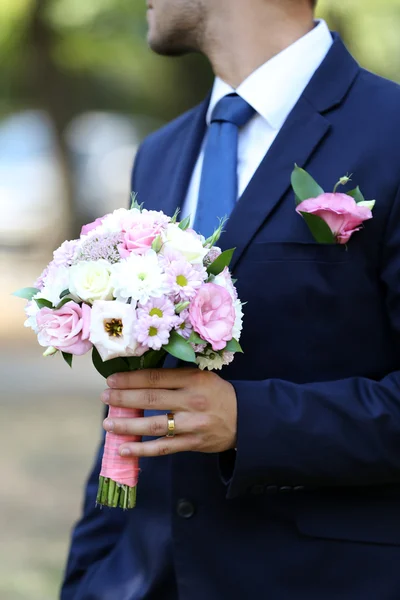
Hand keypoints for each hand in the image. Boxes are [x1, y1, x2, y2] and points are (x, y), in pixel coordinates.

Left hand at [101, 369, 236, 456]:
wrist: (245, 419)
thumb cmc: (217, 394)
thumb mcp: (201, 376)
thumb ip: (175, 376)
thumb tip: (139, 377)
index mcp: (193, 379)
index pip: (155, 378)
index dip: (131, 379)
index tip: (112, 380)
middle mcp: (192, 400)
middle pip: (151, 398)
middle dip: (124, 398)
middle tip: (105, 397)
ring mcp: (192, 424)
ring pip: (154, 425)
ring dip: (128, 425)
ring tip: (107, 424)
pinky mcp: (193, 443)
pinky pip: (164, 447)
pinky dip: (142, 450)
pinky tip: (124, 448)